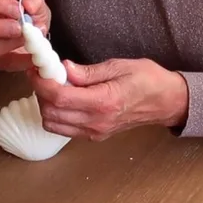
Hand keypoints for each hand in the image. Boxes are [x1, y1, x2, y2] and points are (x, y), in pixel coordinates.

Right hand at [0, 0, 50, 71]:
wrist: (36, 36)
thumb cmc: (28, 15)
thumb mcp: (35, 3)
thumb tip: (28, 4)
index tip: (18, 8)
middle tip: (18, 27)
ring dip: (9, 43)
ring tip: (26, 39)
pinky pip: (4, 63)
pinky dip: (22, 60)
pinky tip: (34, 56)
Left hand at [34, 57, 189, 140]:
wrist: (166, 102)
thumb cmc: (148, 80)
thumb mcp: (119, 66)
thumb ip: (88, 71)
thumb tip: (63, 69)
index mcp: (103, 101)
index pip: (59, 97)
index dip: (41, 83)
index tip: (36, 69)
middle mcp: (96, 121)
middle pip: (51, 114)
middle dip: (40, 93)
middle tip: (43, 74)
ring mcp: (95, 131)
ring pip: (53, 125)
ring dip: (46, 105)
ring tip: (53, 86)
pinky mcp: (95, 135)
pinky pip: (65, 129)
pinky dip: (56, 115)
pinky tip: (64, 98)